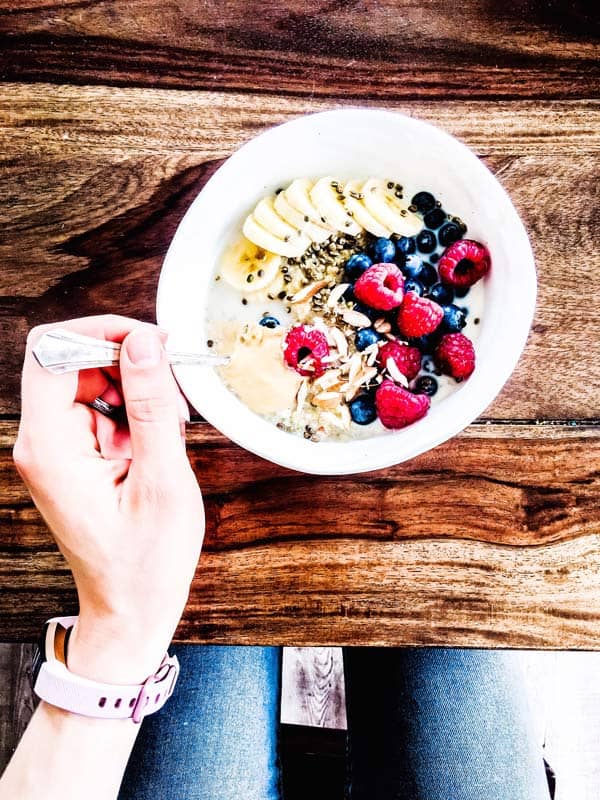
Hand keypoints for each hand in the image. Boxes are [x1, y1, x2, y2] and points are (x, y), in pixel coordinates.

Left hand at [13, 315, 203, 683]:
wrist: (131, 607)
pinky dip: (133, 414)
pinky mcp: (72, 455)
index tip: (149, 341)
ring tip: (168, 430)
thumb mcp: (160, 480)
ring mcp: (55, 449)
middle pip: (72, 362)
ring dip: (135, 392)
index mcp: (50, 448)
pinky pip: (99, 409)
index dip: (101, 333)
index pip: (52, 353)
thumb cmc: (145, 561)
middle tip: (171, 394)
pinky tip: (156, 444)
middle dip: (127, 366)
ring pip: (90, 382)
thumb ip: (151, 405)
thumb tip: (143, 342)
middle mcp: (41, 443)